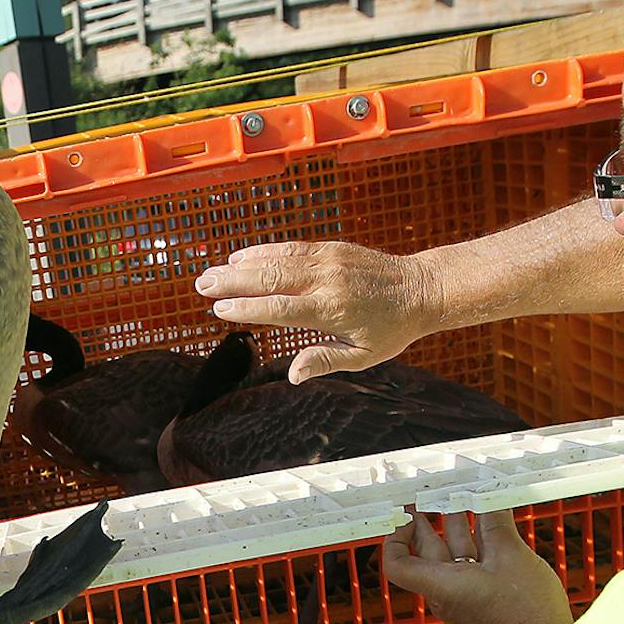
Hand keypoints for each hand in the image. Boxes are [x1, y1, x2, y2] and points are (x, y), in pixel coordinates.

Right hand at [195, 240, 440, 382]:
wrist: (421, 289)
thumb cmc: (391, 329)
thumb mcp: (362, 356)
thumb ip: (324, 361)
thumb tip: (293, 376)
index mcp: (332, 311)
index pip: (280, 308)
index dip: (247, 308)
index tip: (220, 309)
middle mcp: (328, 281)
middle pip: (271, 279)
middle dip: (233, 282)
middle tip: (201, 285)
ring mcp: (329, 261)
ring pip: (277, 260)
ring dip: (241, 265)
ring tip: (212, 271)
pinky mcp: (332, 249)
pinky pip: (292, 248)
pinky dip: (265, 251)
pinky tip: (242, 257)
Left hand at [382, 510, 571, 623]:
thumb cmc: (526, 612)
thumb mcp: (511, 556)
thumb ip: (496, 524)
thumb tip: (488, 500)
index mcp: (442, 583)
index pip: (397, 563)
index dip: (395, 536)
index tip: (405, 514)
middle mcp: (446, 591)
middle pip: (426, 550)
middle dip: (429, 518)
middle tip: (433, 492)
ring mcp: (463, 594)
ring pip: (451, 552)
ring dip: (456, 525)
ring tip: (464, 496)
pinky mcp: (480, 596)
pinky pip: (469, 562)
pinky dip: (475, 540)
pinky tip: (489, 522)